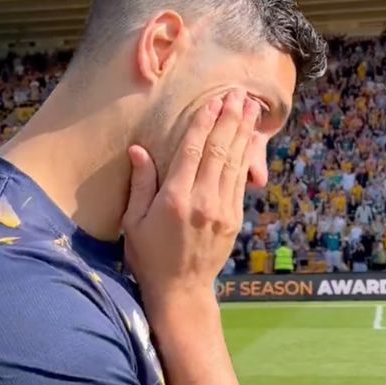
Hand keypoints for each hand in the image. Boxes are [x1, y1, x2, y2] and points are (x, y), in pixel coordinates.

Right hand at [123, 89, 260, 303]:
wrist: (181, 290)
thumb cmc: (149, 255)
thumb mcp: (134, 222)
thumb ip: (141, 184)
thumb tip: (138, 150)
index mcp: (175, 199)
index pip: (191, 151)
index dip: (203, 123)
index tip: (213, 101)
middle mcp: (202, 201)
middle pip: (219, 150)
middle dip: (230, 119)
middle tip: (240, 95)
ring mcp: (222, 210)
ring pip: (234, 162)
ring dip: (243, 133)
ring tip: (251, 109)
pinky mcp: (234, 218)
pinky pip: (240, 181)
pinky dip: (245, 157)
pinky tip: (249, 140)